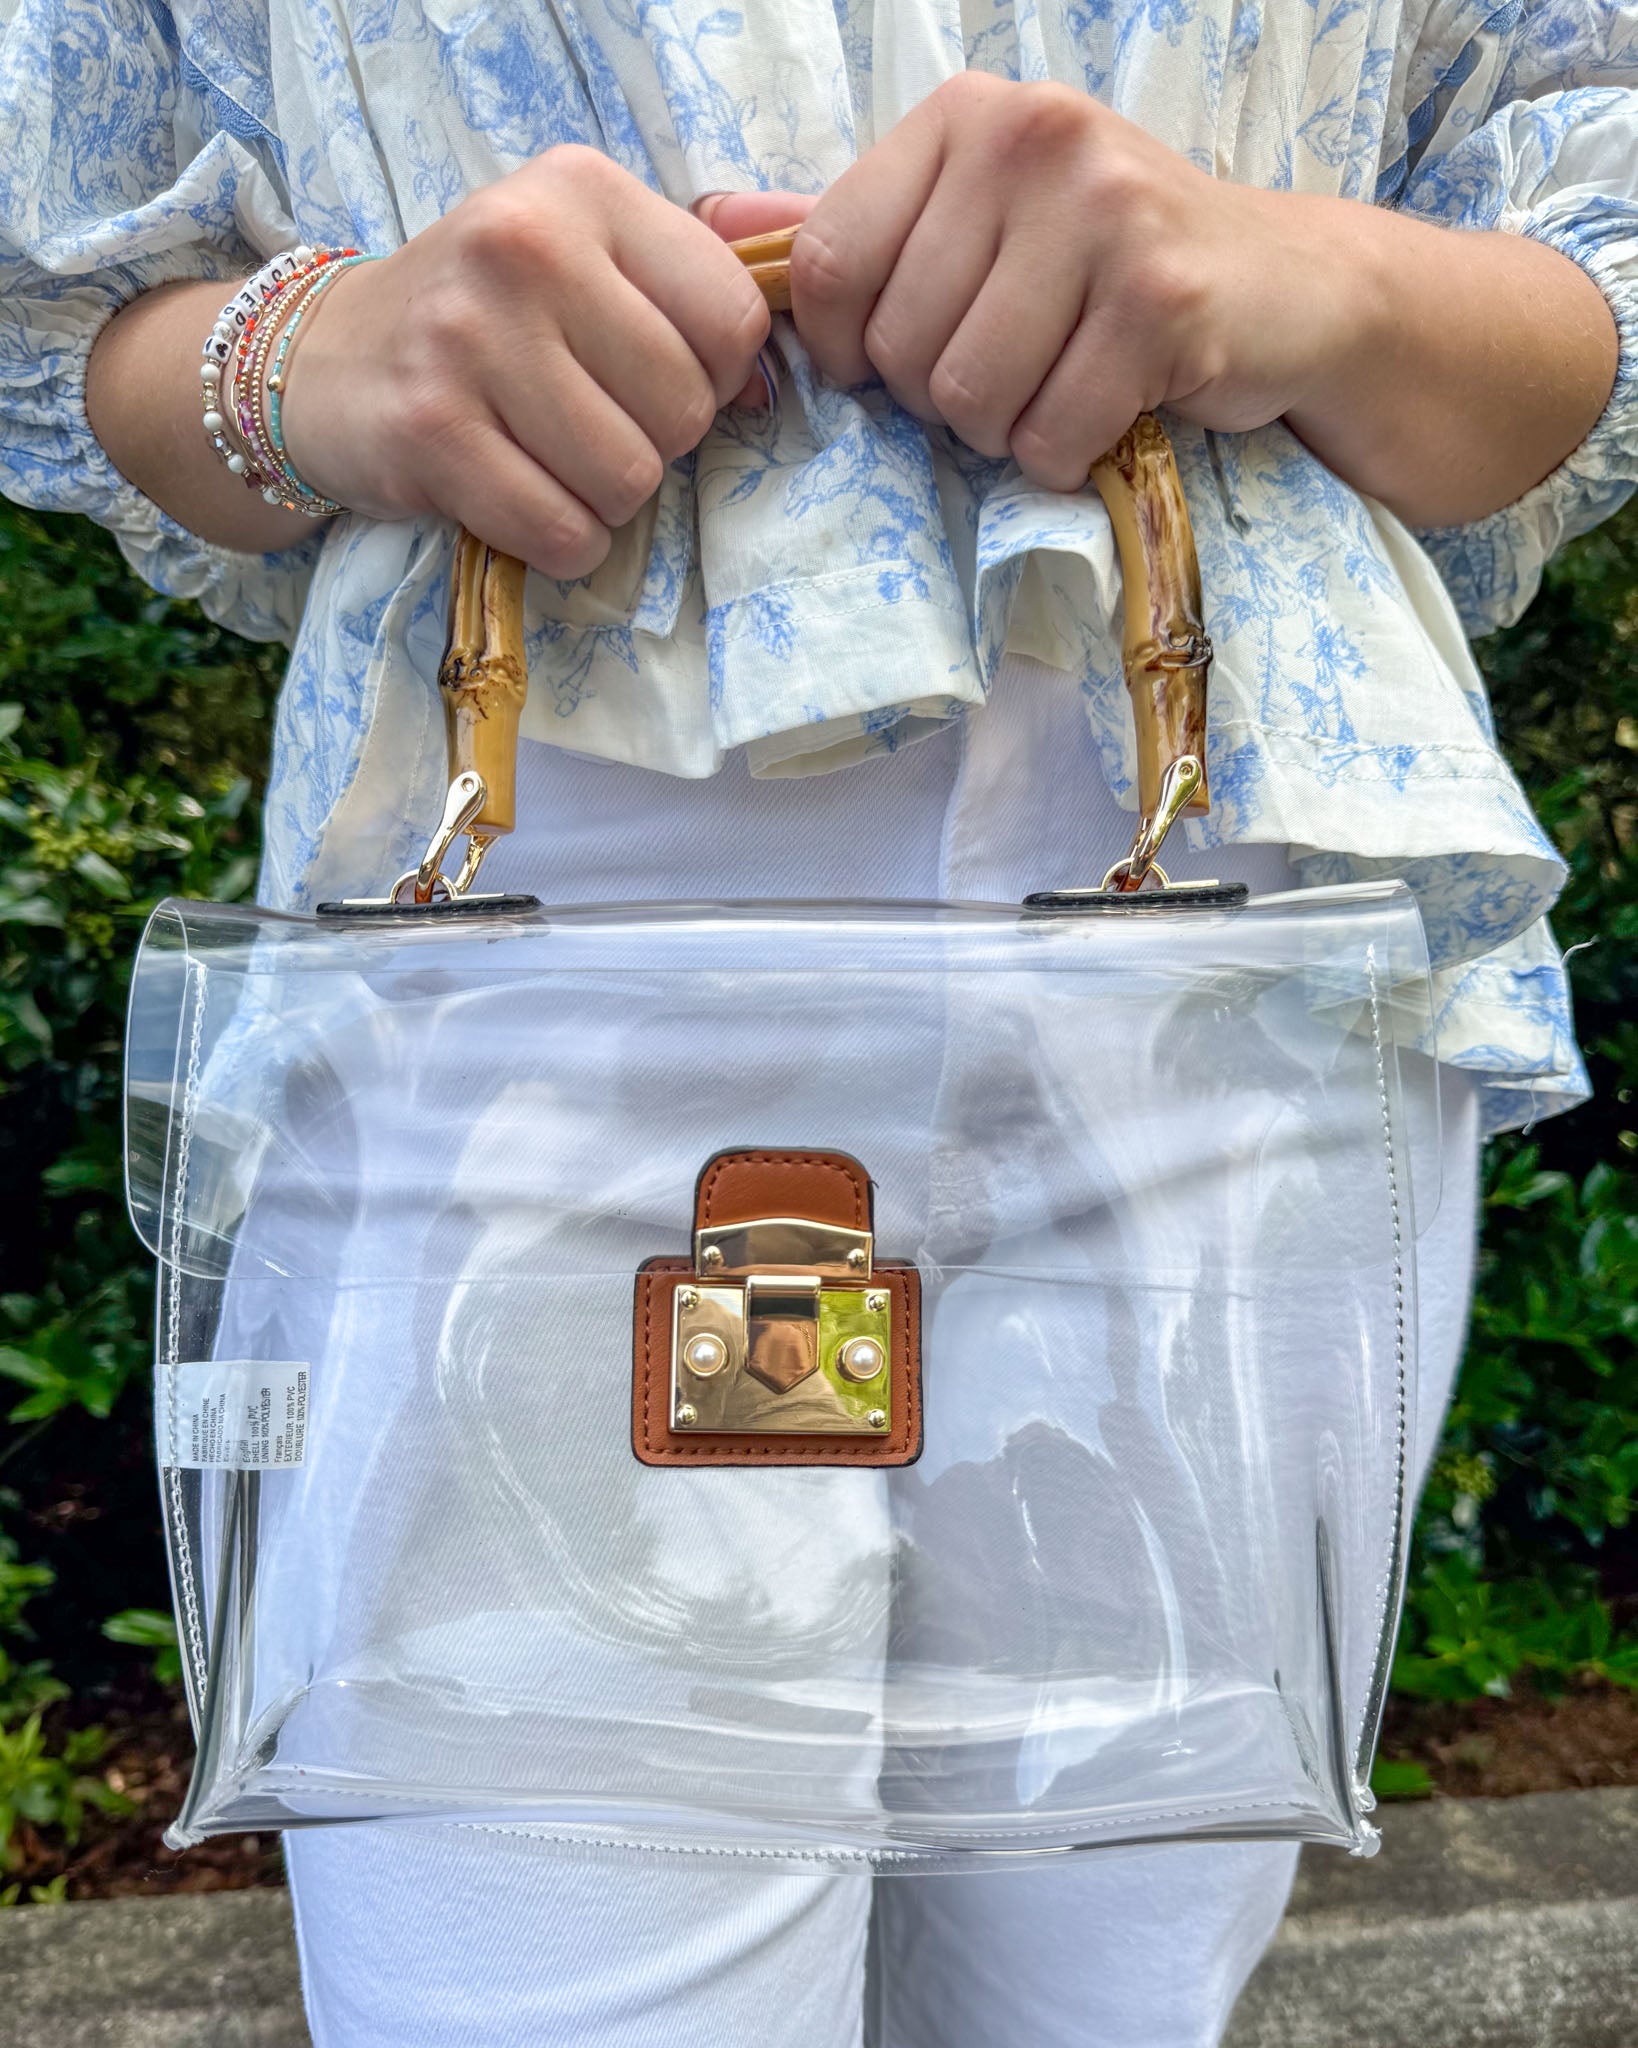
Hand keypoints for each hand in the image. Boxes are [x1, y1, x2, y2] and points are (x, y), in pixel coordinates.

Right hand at [279, 151, 778, 575]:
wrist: (326, 361)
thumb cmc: (487, 318)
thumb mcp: (587, 248)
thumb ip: (701, 252)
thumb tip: (805, 236)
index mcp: (582, 192)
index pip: (732, 318)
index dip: (715, 378)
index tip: (652, 378)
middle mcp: (524, 246)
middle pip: (684, 409)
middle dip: (655, 444)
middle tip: (589, 425)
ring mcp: (469, 338)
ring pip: (629, 479)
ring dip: (605, 502)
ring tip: (551, 462)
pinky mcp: (430, 431)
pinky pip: (562, 531)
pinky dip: (560, 543)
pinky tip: (522, 503)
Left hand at [764, 75, 1361, 491]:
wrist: (1287, 290)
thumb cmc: (1109, 269)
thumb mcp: (980, 224)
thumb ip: (858, 229)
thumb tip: (716, 230)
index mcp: (966, 118)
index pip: (828, 262)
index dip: (844, 350)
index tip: (892, 362)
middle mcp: (1032, 138)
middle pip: (898, 345)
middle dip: (942, 398)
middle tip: (1013, 371)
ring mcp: (1104, 211)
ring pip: (969, 396)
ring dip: (1004, 431)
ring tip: (1057, 387)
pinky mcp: (1163, 296)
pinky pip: (1049, 432)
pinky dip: (1066, 452)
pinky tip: (1108, 408)